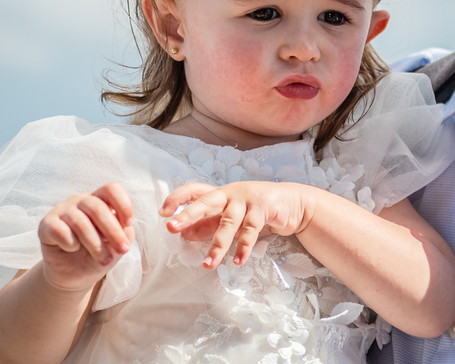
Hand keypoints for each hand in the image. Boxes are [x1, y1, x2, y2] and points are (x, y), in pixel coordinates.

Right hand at [38, 182, 134, 292]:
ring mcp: (61, 211)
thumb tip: (122, 226)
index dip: (123, 204)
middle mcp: (79, 201)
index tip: (129, 224)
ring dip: (96, 244)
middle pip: (97, 207)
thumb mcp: (116, 244)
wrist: (74, 276)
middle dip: (113, 231)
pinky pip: (60, 230)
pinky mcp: (46, 225)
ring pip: (80, 222)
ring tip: (104, 260)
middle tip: (122, 250)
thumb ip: (123, 232)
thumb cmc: (99, 254)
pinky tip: (73, 248)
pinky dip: (70, 243)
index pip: (111, 189)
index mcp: (99, 200)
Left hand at [159, 181, 313, 268]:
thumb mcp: (230, 216)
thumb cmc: (255, 210)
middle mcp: (230, 193)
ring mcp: (247, 199)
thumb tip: (185, 235)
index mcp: (219, 194)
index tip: (163, 212)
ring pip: (229, 222)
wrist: (291, 203)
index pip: (194, 190)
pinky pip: (251, 229)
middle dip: (188, 214)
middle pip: (206, 202)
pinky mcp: (263, 208)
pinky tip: (238, 260)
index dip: (177, 198)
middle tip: (172, 227)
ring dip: (218, 245)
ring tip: (208, 264)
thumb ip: (209, 225)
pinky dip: (244, 246)